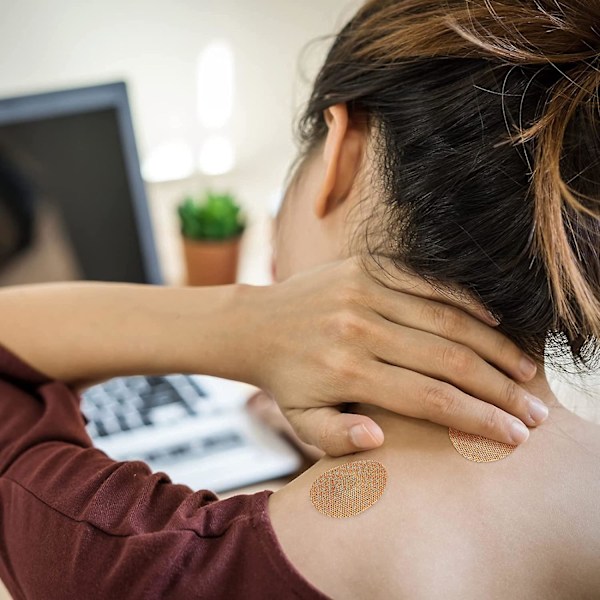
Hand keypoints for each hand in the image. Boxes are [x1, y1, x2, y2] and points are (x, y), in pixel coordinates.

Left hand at [245, 257, 544, 456]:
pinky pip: (425, 283)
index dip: (478, 417)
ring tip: (524, 370)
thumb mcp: (301, 421)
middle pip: (447, 360)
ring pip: (446, 320)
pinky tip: (494, 323)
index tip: (513, 433)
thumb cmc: (286, 380)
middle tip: (533, 408)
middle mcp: (360, 330)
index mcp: (348, 373)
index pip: (429, 399)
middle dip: (498, 387)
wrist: (255, 324)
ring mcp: (364, 293)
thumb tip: (381, 442)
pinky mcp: (365, 267)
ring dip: (493, 346)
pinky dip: (464, 302)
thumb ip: (337, 439)